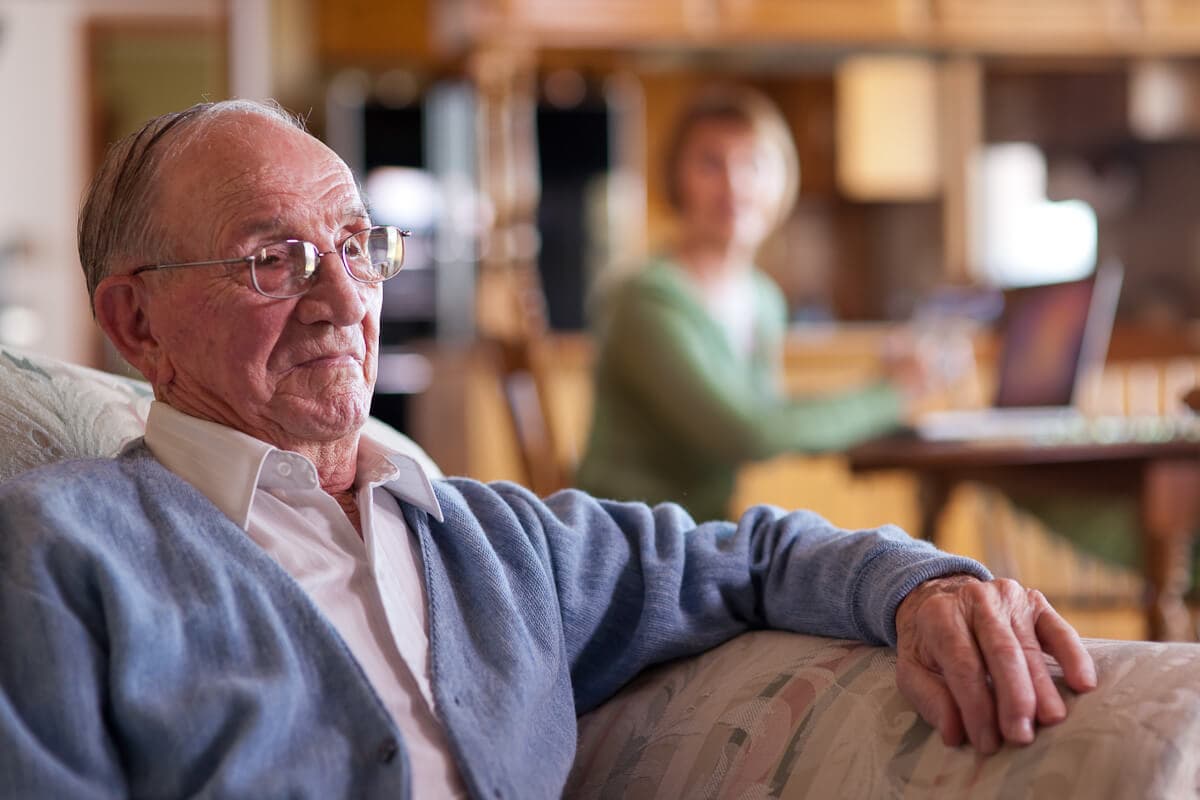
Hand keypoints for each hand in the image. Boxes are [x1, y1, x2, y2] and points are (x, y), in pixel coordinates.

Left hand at [894, 576, 1096, 753]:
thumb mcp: (913, 669)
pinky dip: (1073, 657)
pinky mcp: (1035, 602)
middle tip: (1021, 736)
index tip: (987, 742)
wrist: (941, 595)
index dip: (976, 707)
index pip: (963, 664)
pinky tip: (1082, 684)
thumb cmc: (931, 643)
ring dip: (1042, 687)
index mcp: (939, 615)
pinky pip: (1059, 630)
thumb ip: (930, 700)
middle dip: (1013, 699)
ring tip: (1050, 720)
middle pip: (1000, 653)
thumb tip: (954, 734)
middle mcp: (975, 599)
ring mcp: (1008, 596)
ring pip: (1029, 646)